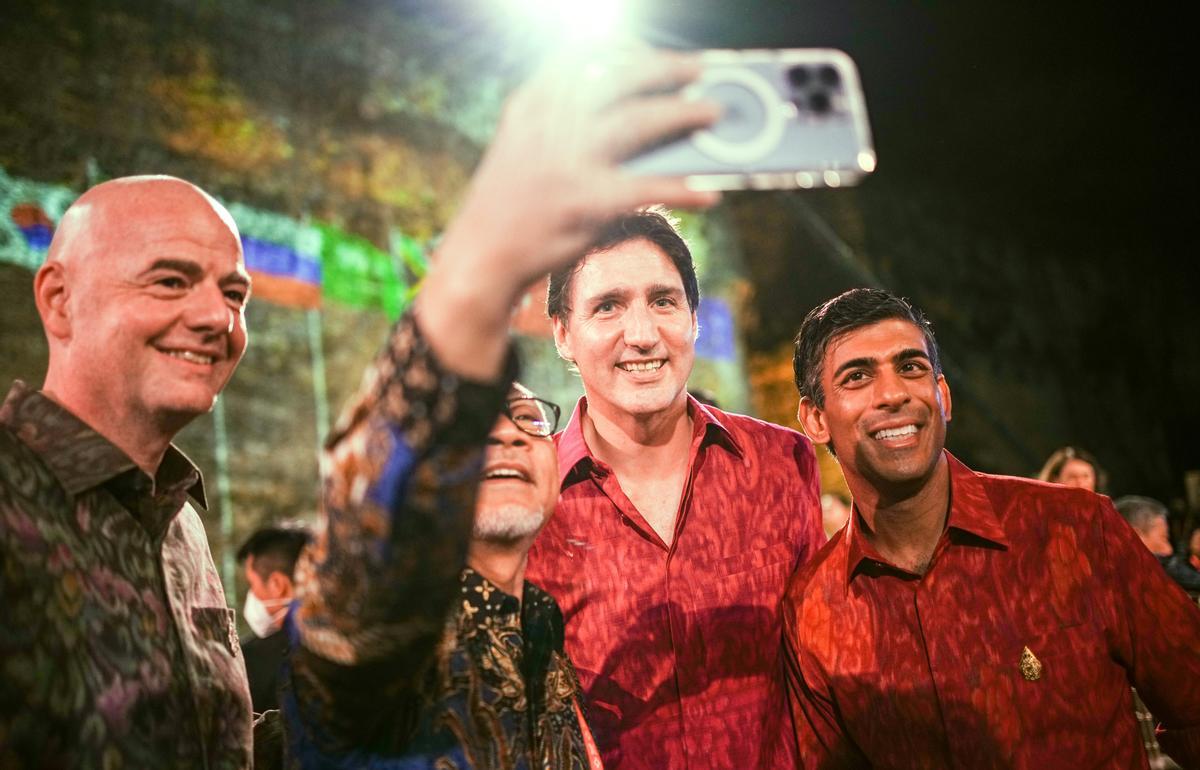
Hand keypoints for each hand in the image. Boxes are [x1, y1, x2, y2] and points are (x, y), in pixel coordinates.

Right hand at [417, 49, 720, 379]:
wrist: (480, 259)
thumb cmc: (511, 205)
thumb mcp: (521, 146)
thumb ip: (561, 121)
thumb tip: (637, 113)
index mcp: (531, 105)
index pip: (581, 57)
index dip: (623, 49)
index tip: (651, 50)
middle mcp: (549, 125)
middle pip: (621, 81)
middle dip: (666, 70)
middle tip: (699, 69)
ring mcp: (568, 163)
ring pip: (640, 123)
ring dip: (684, 113)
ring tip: (714, 113)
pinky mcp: (587, 203)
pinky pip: (649, 186)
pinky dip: (684, 188)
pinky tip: (709, 193)